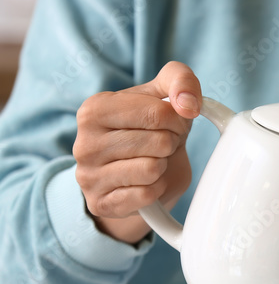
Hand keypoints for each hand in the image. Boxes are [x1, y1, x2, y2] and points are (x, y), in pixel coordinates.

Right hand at [74, 62, 200, 243]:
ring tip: (151, 160)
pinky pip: (146, 195)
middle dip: (170, 143)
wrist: (137, 172)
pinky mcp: (100, 203)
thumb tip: (189, 105)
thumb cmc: (151, 129)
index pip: (158, 113)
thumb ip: (180, 81)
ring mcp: (88, 176)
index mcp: (94, 109)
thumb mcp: (164, 95)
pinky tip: (145, 182)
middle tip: (160, 144)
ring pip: (152, 170)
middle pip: (158, 142)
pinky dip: (156, 189)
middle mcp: (84, 142)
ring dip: (163, 166)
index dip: (178, 120)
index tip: (172, 123)